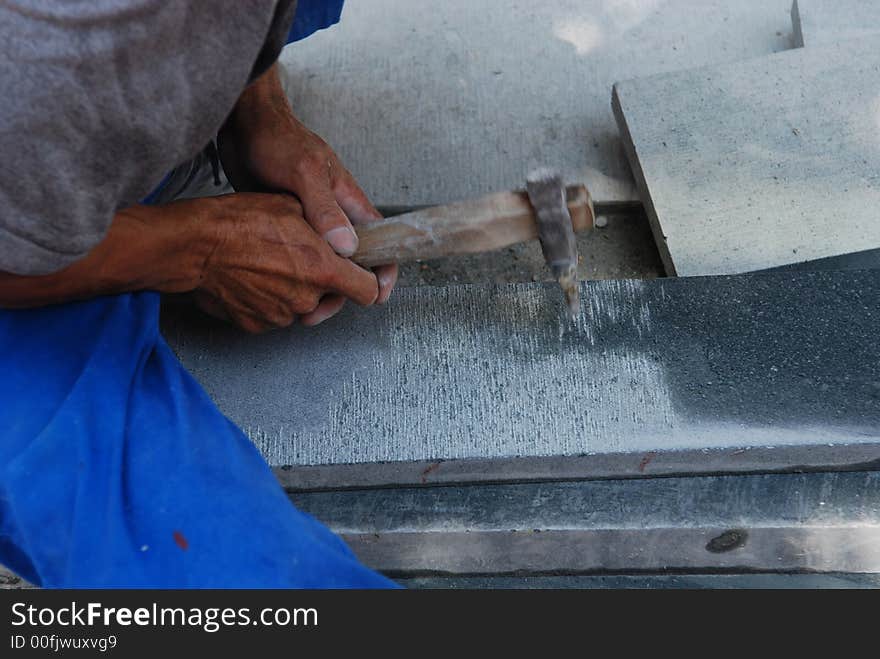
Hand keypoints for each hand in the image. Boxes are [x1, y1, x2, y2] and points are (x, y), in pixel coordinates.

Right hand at [190, 193, 377, 332]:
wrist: (194, 246)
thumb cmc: (240, 221)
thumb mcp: (292, 207)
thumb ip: (327, 229)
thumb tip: (344, 239)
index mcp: (323, 270)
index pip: (368, 291)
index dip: (367, 282)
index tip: (361, 276)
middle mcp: (306, 299)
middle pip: (331, 299)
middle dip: (324, 283)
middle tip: (302, 259)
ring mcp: (281, 316)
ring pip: (301, 307)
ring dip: (295, 291)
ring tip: (272, 264)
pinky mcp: (256, 325)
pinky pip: (274, 315)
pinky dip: (269, 301)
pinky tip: (254, 278)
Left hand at [219, 63, 397, 323]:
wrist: (241, 125)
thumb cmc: (277, 140)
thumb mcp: (302, 173)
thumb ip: (325, 210)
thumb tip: (347, 248)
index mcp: (349, 203)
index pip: (381, 242)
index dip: (384, 271)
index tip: (377, 297)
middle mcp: (336, 216)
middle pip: (351, 263)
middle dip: (341, 291)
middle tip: (317, 313)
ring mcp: (312, 222)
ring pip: (324, 264)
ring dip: (316, 287)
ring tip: (297, 308)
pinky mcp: (289, 226)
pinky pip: (301, 257)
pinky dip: (296, 276)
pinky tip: (279, 289)